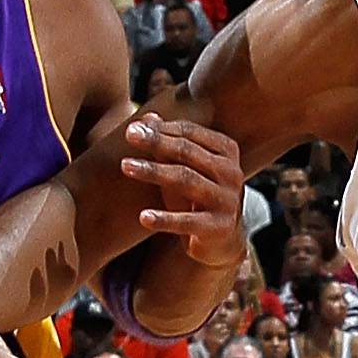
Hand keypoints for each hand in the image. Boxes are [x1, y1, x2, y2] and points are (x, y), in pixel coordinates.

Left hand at [123, 115, 248, 268]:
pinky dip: (164, 219)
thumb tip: (148, 117)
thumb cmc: (198, 197)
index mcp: (226, 151)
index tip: (134, 126)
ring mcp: (226, 201)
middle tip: (130, 135)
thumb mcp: (186, 168)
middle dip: (156, 142)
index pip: (190, 133)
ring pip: (185, 180)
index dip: (161, 128)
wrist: (222, 240)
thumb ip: (169, 144)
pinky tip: (144, 216)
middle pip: (187, 152)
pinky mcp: (217, 227)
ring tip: (126, 166)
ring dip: (154, 171)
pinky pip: (186, 221)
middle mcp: (231, 173)